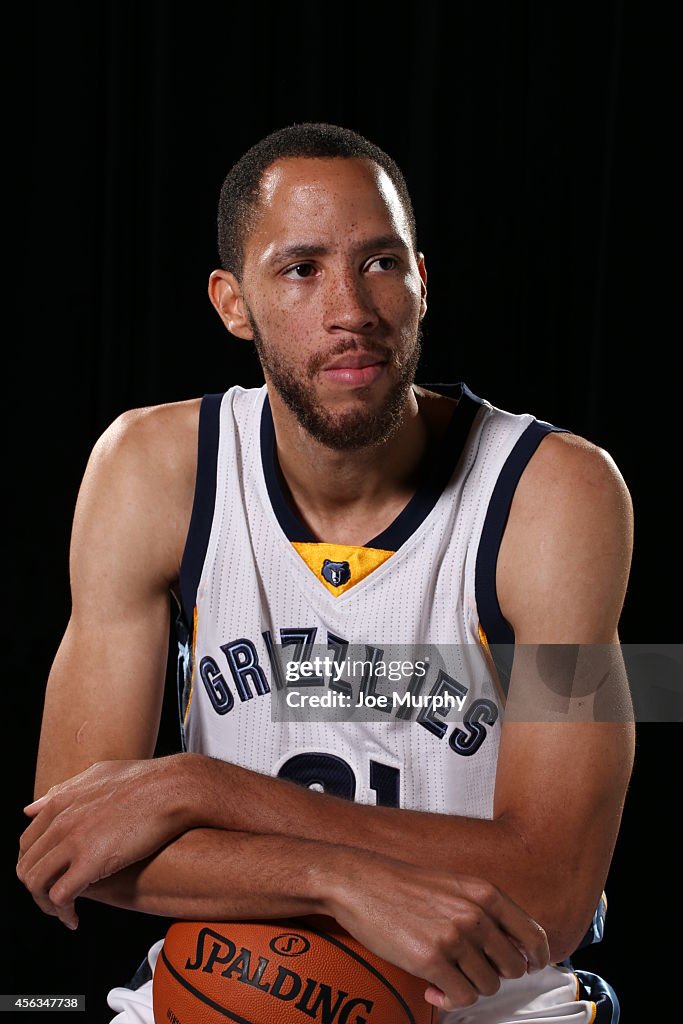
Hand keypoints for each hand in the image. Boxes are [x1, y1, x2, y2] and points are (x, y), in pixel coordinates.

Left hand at [16, 755, 192, 929]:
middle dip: (37, 888)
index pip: (27, 843)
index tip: (50, 876)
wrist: (174, 787)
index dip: (35, 865)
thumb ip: (64, 790)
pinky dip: (63, 912)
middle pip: (27, 865)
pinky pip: (60, 897)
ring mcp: (74, 841)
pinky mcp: (91, 862)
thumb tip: (32, 807)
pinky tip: (75, 918)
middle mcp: (61, 821)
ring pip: (36, 883)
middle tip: (55, 899)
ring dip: (46, 904)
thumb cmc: (147, 780)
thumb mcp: (98, 775)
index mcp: (60, 802)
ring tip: (64, 911)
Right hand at [324, 849, 548, 1011]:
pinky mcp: (431, 960)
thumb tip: (511, 944)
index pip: (533, 935)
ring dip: (469, 987)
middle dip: (495, 974)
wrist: (359, 882)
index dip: (537, 957)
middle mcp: (475, 914)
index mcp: (485, 893)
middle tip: (472, 970)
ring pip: (487, 986)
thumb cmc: (402, 884)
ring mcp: (454, 938)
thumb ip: (484, 910)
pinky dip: (449, 1000)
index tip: (531, 966)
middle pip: (512, 967)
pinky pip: (461, 997)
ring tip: (447, 976)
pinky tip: (434, 989)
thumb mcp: (454, 885)